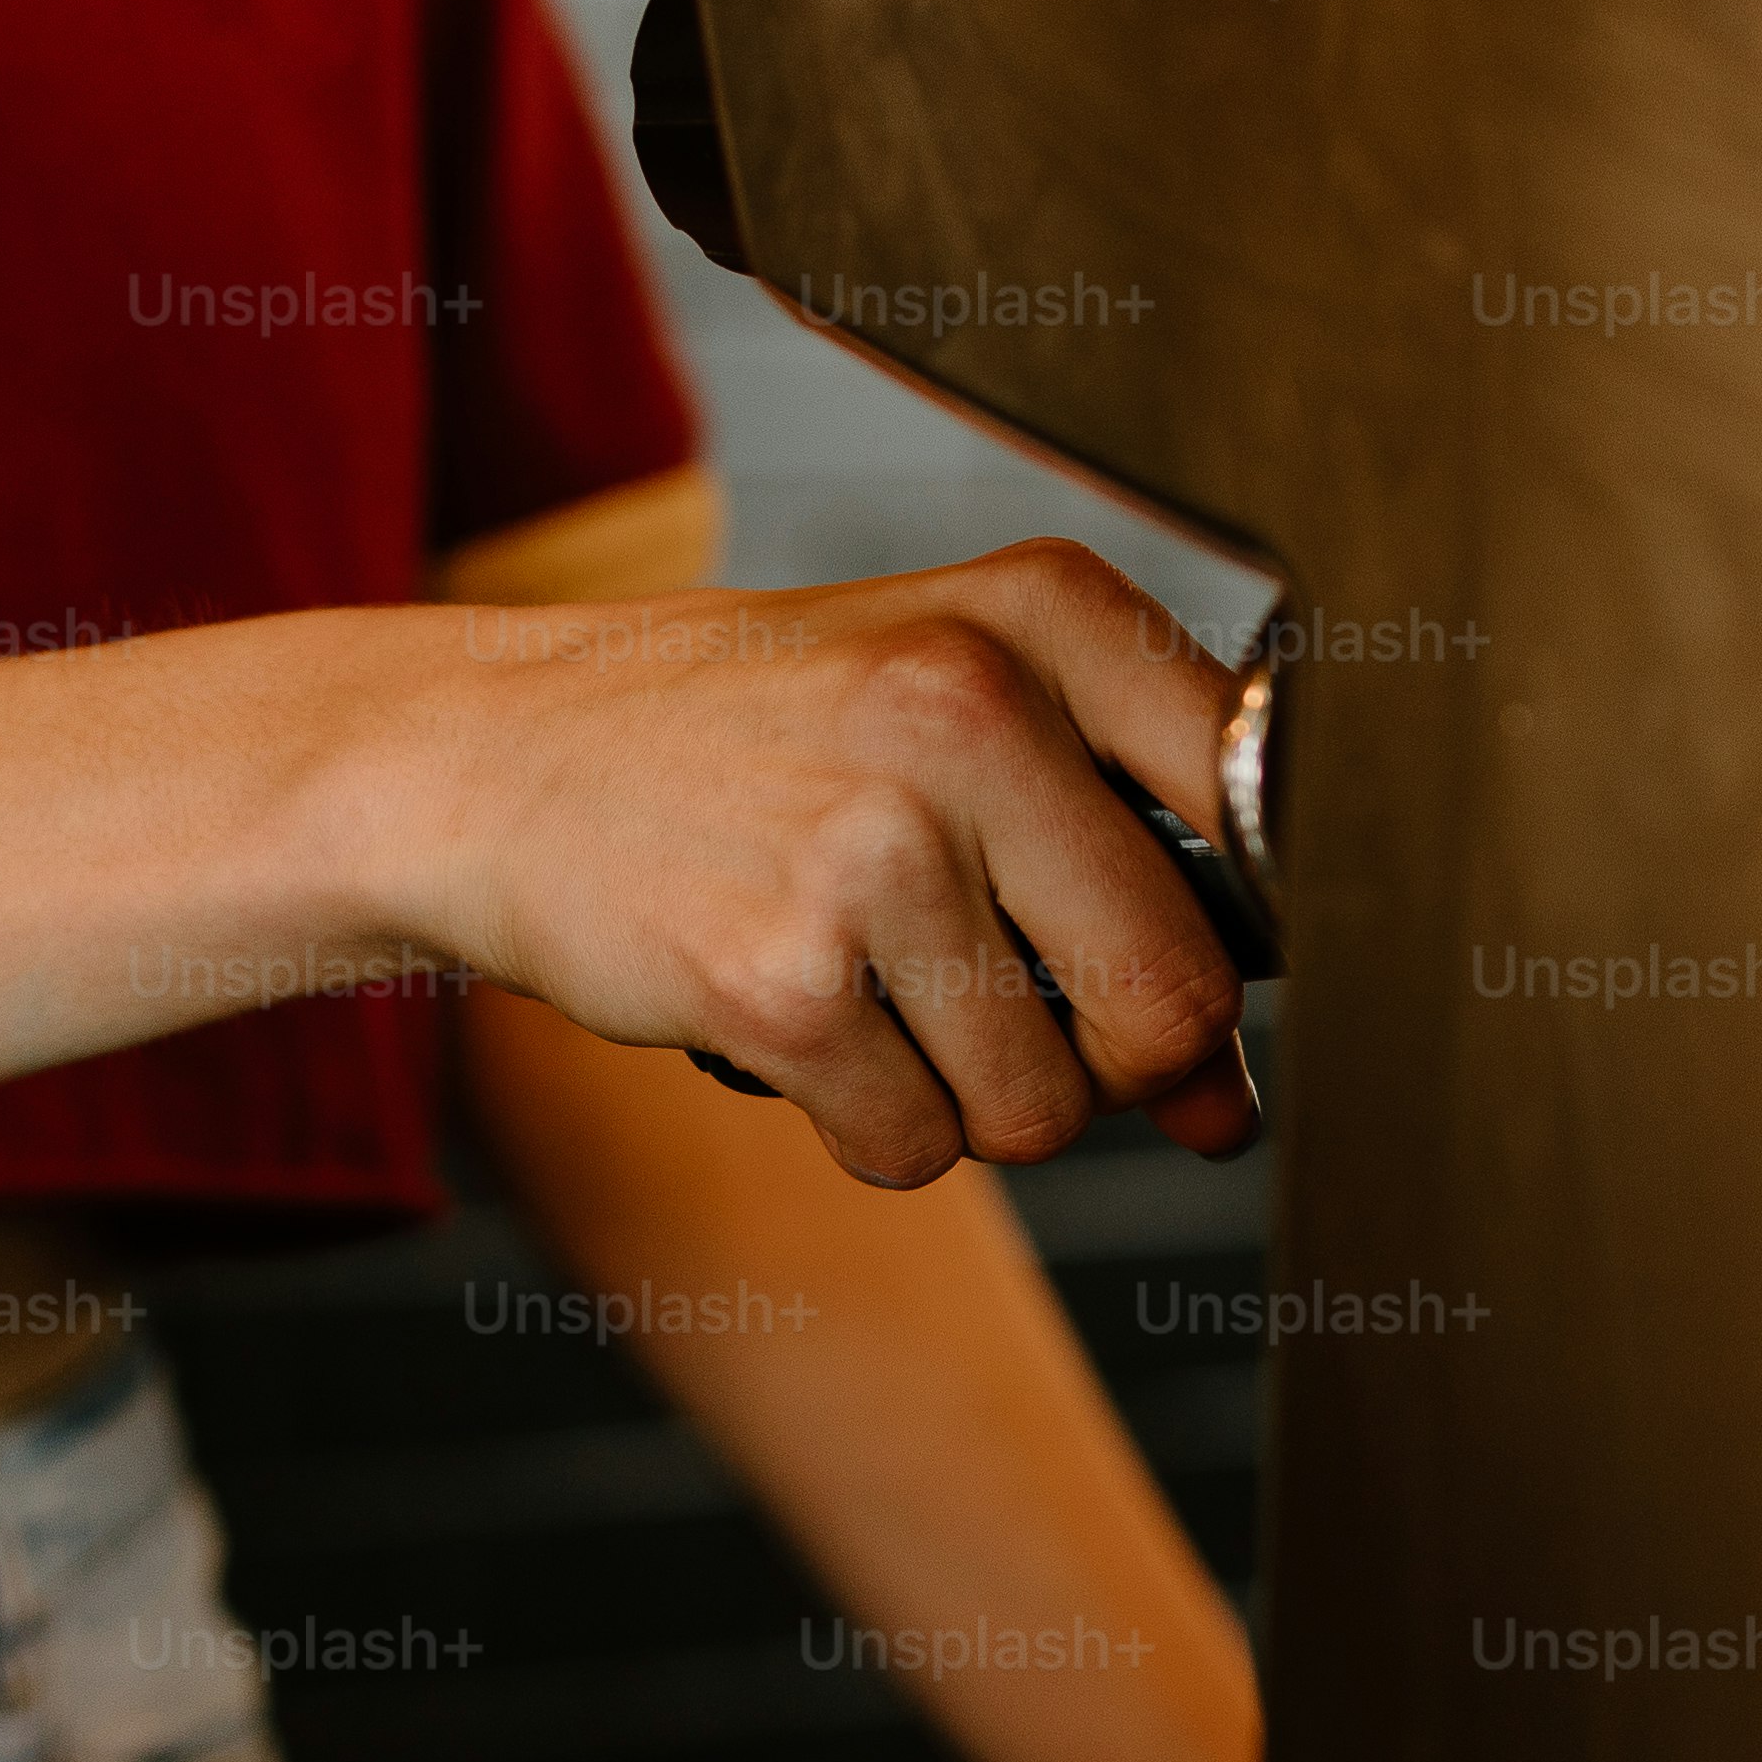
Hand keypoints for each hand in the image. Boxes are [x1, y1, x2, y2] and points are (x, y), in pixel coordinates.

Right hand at [370, 542, 1259, 1186]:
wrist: (490, 758)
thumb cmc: (754, 741)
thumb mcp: (948, 714)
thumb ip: (1120, 870)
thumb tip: (1234, 1103)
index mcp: (1044, 611)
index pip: (1271, 811)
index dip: (1246, 933)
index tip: (1174, 954)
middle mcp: (970, 706)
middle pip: (1177, 999)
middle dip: (1118, 1060)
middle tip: (1017, 1014)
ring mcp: (871, 845)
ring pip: (1046, 1106)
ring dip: (974, 1099)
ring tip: (876, 990)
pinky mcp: (775, 980)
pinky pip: (917, 1150)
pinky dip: (870, 1125)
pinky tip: (799, 1020)